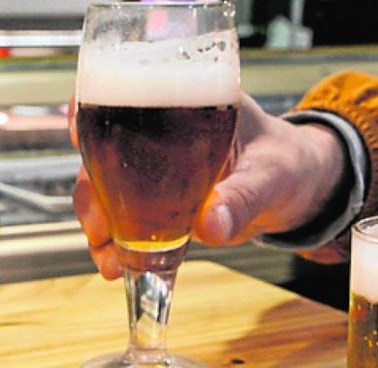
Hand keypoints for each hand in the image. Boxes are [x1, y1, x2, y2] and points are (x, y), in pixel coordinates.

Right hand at [72, 94, 348, 278]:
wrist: (296, 191)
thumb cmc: (288, 165)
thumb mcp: (272, 177)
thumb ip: (242, 199)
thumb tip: (210, 227)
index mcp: (189, 101)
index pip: (127, 91)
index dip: (94, 106)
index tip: (80, 132)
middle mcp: (159, 131)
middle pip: (104, 150)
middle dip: (91, 190)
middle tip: (99, 228)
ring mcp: (152, 168)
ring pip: (105, 189)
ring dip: (98, 223)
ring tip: (108, 259)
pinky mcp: (156, 202)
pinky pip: (124, 218)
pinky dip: (114, 243)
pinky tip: (114, 265)